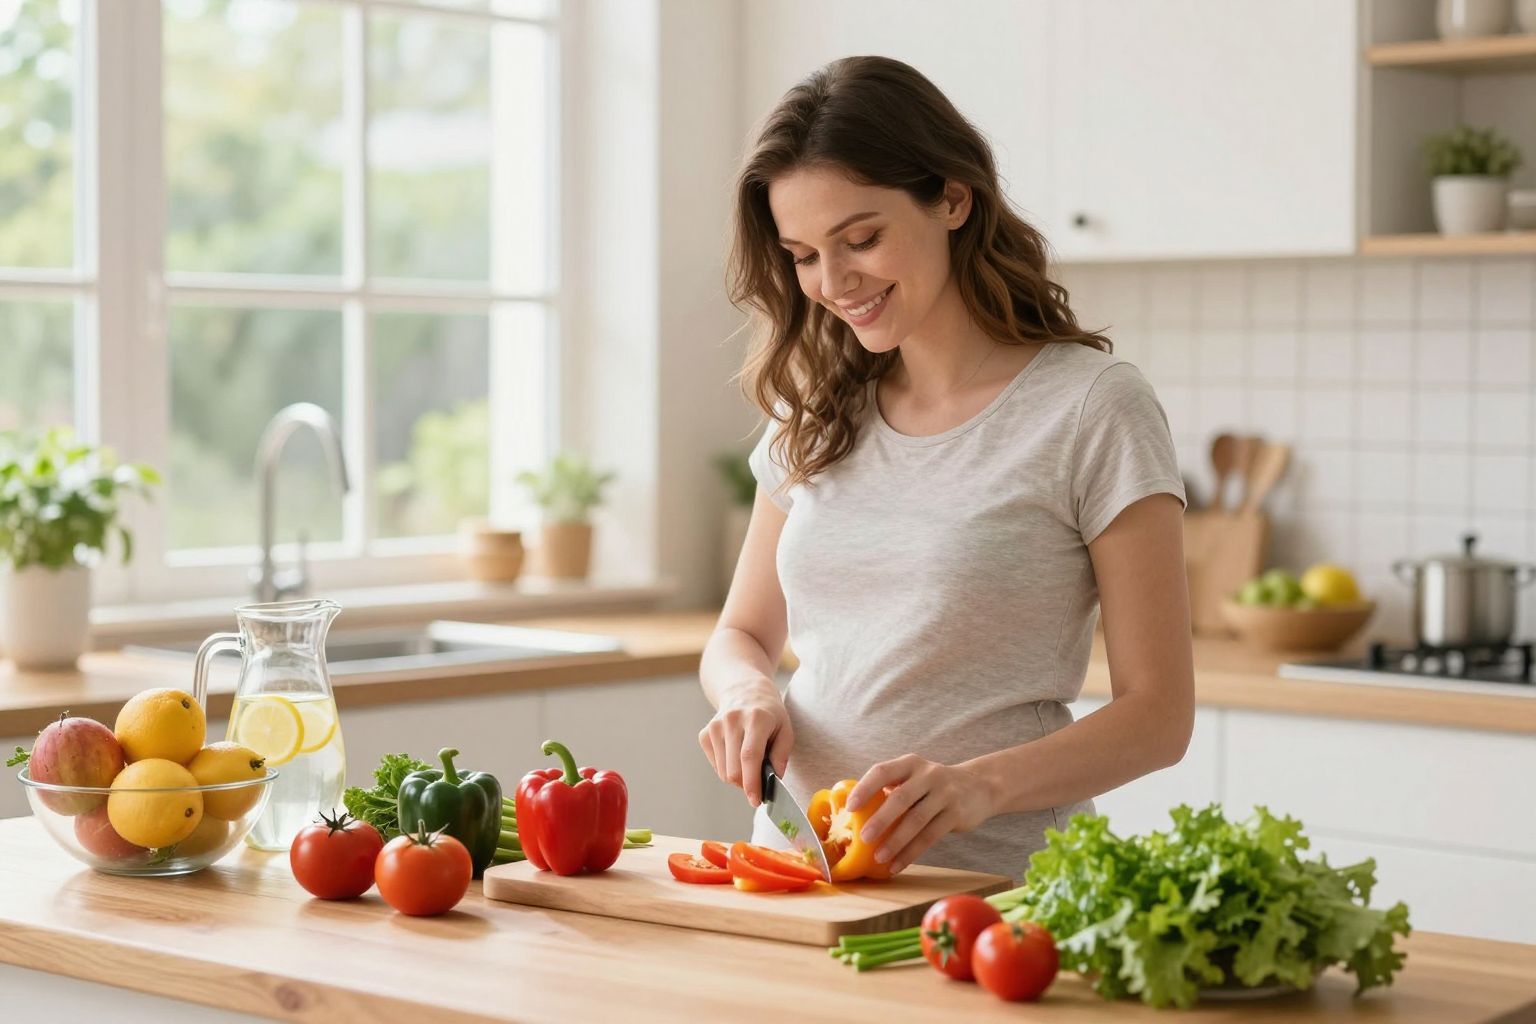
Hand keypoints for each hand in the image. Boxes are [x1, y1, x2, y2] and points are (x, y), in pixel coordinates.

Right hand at [697, 680, 793, 806]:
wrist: (743, 690)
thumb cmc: (768, 712)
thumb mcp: (785, 728)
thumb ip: (782, 754)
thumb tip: (774, 779)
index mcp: (756, 718)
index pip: (749, 756)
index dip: (752, 782)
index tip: (756, 800)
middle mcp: (732, 721)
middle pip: (734, 769)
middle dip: (747, 784)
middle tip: (759, 783)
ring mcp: (715, 727)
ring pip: (723, 772)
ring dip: (738, 777)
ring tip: (749, 763)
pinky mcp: (705, 734)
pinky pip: (716, 766)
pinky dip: (728, 769)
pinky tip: (736, 755)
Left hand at [845, 755, 994, 873]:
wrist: (978, 786)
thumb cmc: (932, 786)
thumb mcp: (915, 777)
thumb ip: (891, 789)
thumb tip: (853, 816)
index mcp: (910, 763)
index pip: (883, 771)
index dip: (865, 788)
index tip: (850, 807)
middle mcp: (928, 775)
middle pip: (901, 798)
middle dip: (880, 819)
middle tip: (863, 837)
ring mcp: (944, 794)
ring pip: (916, 821)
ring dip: (896, 841)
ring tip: (879, 857)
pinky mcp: (956, 814)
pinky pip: (930, 836)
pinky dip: (911, 853)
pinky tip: (897, 865)